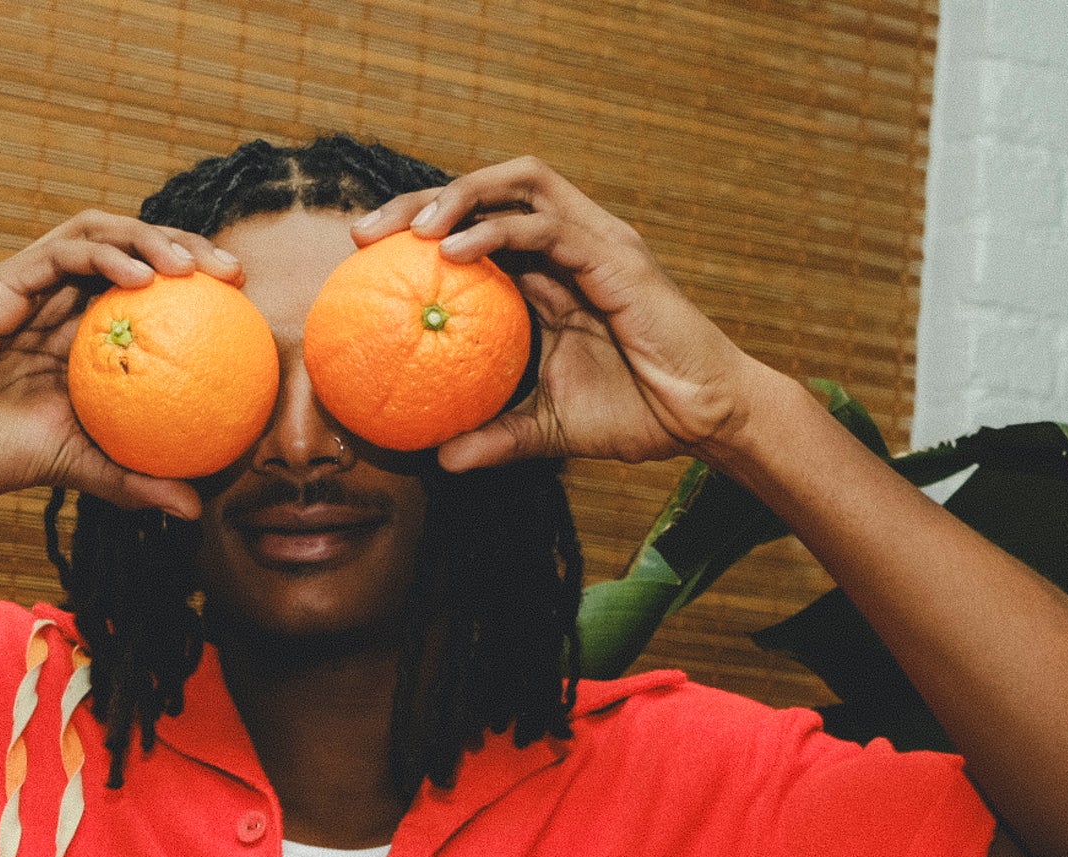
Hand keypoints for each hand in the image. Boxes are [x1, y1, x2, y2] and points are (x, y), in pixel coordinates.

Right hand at [0, 212, 247, 518]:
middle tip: (232, 273)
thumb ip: (132, 478)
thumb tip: (193, 509)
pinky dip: (105, 256)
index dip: (193, 285)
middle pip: (130, 248)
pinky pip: (60, 252)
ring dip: (149, 239)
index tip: (240, 302)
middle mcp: (57, 298)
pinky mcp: (0, 282)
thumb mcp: (77, 467)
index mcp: (77, 330)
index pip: (144, 289)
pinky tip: (141, 280)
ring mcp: (28, 284)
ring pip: (98, 234)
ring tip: (190, 267)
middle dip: (185, 247)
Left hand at [351, 158, 779, 472]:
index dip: (419, 229)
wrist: (703, 418)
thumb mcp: (548, 430)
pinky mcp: (616, 253)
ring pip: (518, 185)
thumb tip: (439, 461)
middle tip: (365, 234)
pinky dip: (497, 231)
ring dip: (459, 196)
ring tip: (410, 230)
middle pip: (487, 191)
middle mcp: (568, 244)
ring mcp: (594, 240)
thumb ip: (497, 437)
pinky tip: (455, 253)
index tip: (364, 258)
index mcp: (548, 273)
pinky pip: (547, 226)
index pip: (476, 229)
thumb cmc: (635, 417)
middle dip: (422, 199)